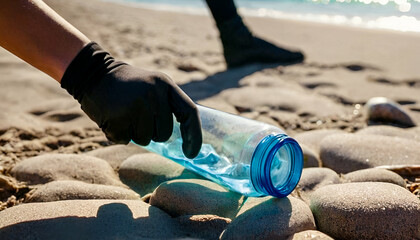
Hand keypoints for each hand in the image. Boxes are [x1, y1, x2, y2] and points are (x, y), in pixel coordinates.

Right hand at [61, 42, 201, 157]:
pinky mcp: (118, 117)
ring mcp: (135, 105)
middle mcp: (153, 93)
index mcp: (165, 85)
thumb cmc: (129, 86)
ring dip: (135, 133)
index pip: (189, 112)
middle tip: (139, 117)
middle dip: (153, 133)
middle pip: (164, 133)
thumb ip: (169, 106)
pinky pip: (126, 140)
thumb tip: (186, 141)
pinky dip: (119, 134)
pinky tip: (113, 117)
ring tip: (125, 114)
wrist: (94, 74)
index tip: (191, 153)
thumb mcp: (154, 86)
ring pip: (145, 139)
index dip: (194, 135)